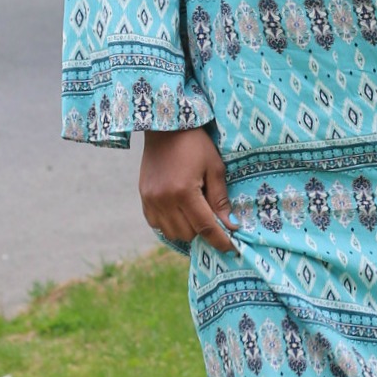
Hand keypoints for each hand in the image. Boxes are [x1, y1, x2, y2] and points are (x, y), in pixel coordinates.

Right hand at [139, 126, 235, 252]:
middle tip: (212, 216)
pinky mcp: (143, 198)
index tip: (232, 248)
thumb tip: (231, 226)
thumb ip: (220, 199)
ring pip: (172, 233)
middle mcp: (164, 200)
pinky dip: (171, 224)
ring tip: (196, 212)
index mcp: (184, 192)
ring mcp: (150, 201)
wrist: (165, 128)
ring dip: (187, 229)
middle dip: (204, 231)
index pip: (206, 227)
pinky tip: (180, 211)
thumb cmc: (195, 144)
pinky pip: (157, 225)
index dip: (221, 240)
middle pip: (188, 233)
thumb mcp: (214, 167)